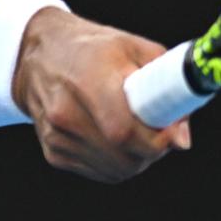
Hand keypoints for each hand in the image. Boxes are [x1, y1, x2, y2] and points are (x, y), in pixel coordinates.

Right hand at [12, 8, 189, 182]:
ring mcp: (56, 135)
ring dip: (136, 159)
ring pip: (115, 170)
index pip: (124, 131)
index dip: (155, 140)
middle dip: (151, 151)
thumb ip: (165, 88)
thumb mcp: (133, 48)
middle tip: (159, 133)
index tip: (171, 133)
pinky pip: (99, 172)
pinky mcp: (53, 152)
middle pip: (123, 157)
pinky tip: (114, 138)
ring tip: (136, 132)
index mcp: (88, 78)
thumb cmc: (92, 49)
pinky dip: (116, 162)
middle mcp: (65, 110)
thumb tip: (181, 138)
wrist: (39, 55)